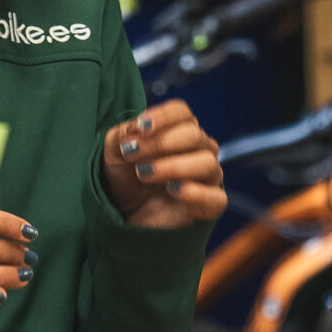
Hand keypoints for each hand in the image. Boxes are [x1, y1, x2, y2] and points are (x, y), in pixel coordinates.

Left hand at [101, 100, 224, 228]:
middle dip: (161, 142)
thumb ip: (122, 135)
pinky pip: (216, 196)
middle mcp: (199, 151)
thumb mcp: (115, 154)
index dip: (164, 116)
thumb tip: (136, 128)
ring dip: (174, 165)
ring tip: (145, 174)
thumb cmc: (127, 181)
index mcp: (180, 132)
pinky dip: (196, 192)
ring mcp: (207, 179)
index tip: (141, 126)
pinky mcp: (210, 207)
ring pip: (207, 162)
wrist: (126, 218)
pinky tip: (172, 190)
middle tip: (134, 154)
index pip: (182, 112)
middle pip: (194, 134)